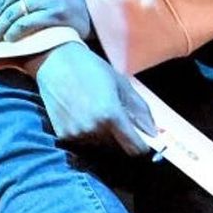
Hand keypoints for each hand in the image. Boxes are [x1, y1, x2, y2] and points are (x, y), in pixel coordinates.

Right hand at [35, 42, 154, 154]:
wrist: (58, 63)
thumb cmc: (93, 69)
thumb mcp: (122, 84)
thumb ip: (140, 110)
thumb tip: (154, 132)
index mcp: (111, 114)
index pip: (133, 147)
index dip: (141, 147)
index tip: (144, 142)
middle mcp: (94, 128)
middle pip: (117, 149)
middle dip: (123, 139)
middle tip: (119, 120)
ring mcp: (77, 134)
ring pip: (100, 147)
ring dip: (106, 138)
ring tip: (100, 114)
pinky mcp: (63, 136)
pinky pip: (84, 144)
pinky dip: (89, 135)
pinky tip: (86, 116)